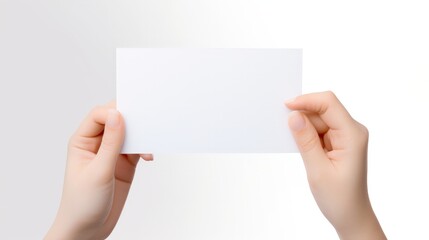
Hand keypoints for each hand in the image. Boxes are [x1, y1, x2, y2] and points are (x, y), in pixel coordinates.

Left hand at [45, 103, 152, 239]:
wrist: (88, 229)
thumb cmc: (81, 203)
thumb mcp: (98, 171)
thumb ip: (110, 143)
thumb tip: (117, 114)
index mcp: (82, 141)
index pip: (99, 115)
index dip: (114, 112)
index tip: (129, 118)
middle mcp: (97, 144)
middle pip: (116, 121)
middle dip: (131, 120)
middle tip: (147, 123)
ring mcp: (112, 154)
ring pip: (129, 134)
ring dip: (141, 136)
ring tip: (149, 144)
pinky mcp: (124, 164)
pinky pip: (137, 149)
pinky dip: (145, 149)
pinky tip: (148, 156)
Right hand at [285, 91, 385, 239]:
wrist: (351, 215)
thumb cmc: (339, 198)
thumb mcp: (318, 170)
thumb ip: (305, 141)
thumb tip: (293, 116)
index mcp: (352, 135)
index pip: (329, 104)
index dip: (306, 100)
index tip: (285, 107)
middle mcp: (351, 131)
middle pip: (322, 109)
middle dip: (302, 114)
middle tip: (282, 127)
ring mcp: (345, 136)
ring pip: (318, 118)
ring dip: (303, 126)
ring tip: (291, 141)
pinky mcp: (337, 142)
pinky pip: (318, 129)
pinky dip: (306, 134)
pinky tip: (298, 145)